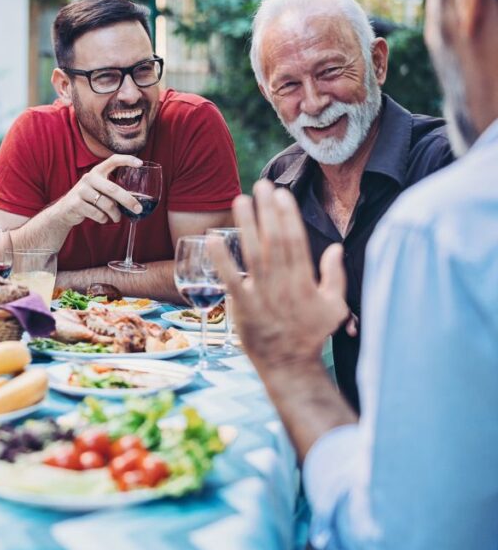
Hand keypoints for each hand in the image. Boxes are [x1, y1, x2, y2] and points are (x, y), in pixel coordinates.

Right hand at [56, 154, 143, 226]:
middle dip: (128, 201)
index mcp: (96, 172)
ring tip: (116, 218)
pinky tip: (102, 218)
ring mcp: (81, 191)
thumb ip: (112, 190)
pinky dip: (103, 219)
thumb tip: (135, 202)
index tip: (140, 164)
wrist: (64, 210)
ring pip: (107, 205)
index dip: (127, 160)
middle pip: (113, 189)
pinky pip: (98, 214)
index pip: (113, 160)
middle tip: (138, 209)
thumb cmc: (88, 199)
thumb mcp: (98, 189)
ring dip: (115, 214)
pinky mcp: (76, 204)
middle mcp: (89, 178)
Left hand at [207, 181, 348, 372]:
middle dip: (268, 211)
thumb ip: (335, 276)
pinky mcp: (242, 305)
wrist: (289, 364)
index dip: (288, 215)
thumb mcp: (335, 306)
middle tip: (261, 185)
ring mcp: (261, 293)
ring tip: (240, 200)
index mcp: (304, 280)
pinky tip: (212, 238)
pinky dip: (221, 258)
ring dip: (246, 224)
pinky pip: (230, 278)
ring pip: (253, 252)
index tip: (281, 194)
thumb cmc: (311, 334)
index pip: (295, 240)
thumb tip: (337, 247)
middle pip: (274, 239)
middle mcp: (282, 282)